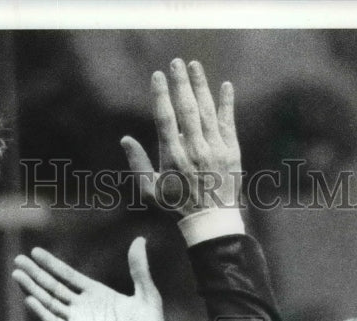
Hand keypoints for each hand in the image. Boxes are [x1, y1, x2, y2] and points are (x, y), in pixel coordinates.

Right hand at [12, 237, 170, 320]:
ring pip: (50, 302)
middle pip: (54, 287)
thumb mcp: (147, 295)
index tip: (36, 252)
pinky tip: (29, 299)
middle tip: (18, 259)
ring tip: (17, 274)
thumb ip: (139, 270)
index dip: (52, 264)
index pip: (69, 276)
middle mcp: (84, 306)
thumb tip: (139, 241)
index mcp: (97, 293)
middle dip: (36, 274)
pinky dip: (42, 312)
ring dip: (33, 289)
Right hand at [121, 58, 240, 217]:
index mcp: (173, 157)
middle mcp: (195, 150)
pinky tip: (226, 86)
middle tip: (176, 63)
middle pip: (187, 108)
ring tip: (195, 66)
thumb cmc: (178, 206)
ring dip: (201, 85)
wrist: (212, 221)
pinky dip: (227, 103)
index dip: (161, 95)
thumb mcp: (151, 190)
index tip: (158, 76)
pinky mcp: (231, 152)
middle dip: (181, 83)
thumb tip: (125, 139)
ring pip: (207, 111)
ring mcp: (215, 149)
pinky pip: (229, 122)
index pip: (165, 118)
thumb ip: (138, 163)